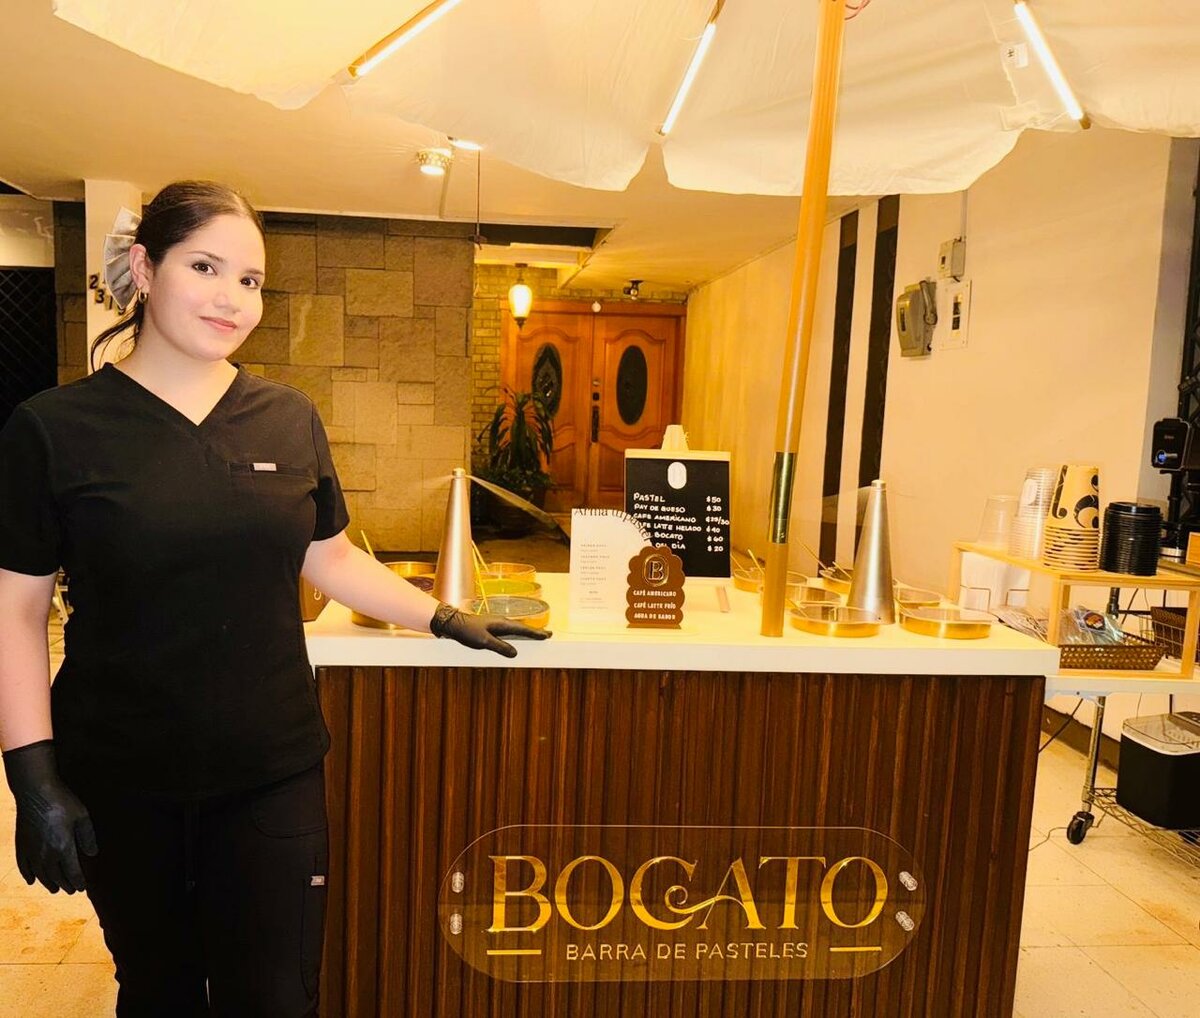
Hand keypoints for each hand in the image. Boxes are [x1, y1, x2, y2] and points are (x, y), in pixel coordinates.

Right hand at [2, 740, 97, 893]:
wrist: (36, 791)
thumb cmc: (62, 802)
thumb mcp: (82, 816)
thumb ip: (87, 837)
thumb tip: (92, 854)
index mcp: (63, 847)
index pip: (72, 872)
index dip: (78, 881)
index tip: (82, 887)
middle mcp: (46, 854)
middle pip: (56, 877)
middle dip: (65, 885)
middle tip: (71, 890)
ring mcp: (31, 851)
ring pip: (40, 875)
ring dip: (48, 883)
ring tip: (55, 889)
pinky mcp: (21, 845)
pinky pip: (23, 866)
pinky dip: (28, 875)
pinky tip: (31, 880)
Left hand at [429, 603, 551, 657]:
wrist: (453, 623)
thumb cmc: (467, 631)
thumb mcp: (484, 642)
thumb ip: (500, 647)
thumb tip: (515, 653)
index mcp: (502, 624)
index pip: (523, 629)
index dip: (536, 633)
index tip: (547, 635)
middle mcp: (501, 622)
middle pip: (522, 628)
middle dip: (535, 632)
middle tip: (547, 635)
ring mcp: (496, 624)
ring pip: (515, 630)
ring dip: (526, 633)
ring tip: (536, 636)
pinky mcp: (491, 628)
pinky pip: (508, 632)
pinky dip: (516, 635)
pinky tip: (517, 639)